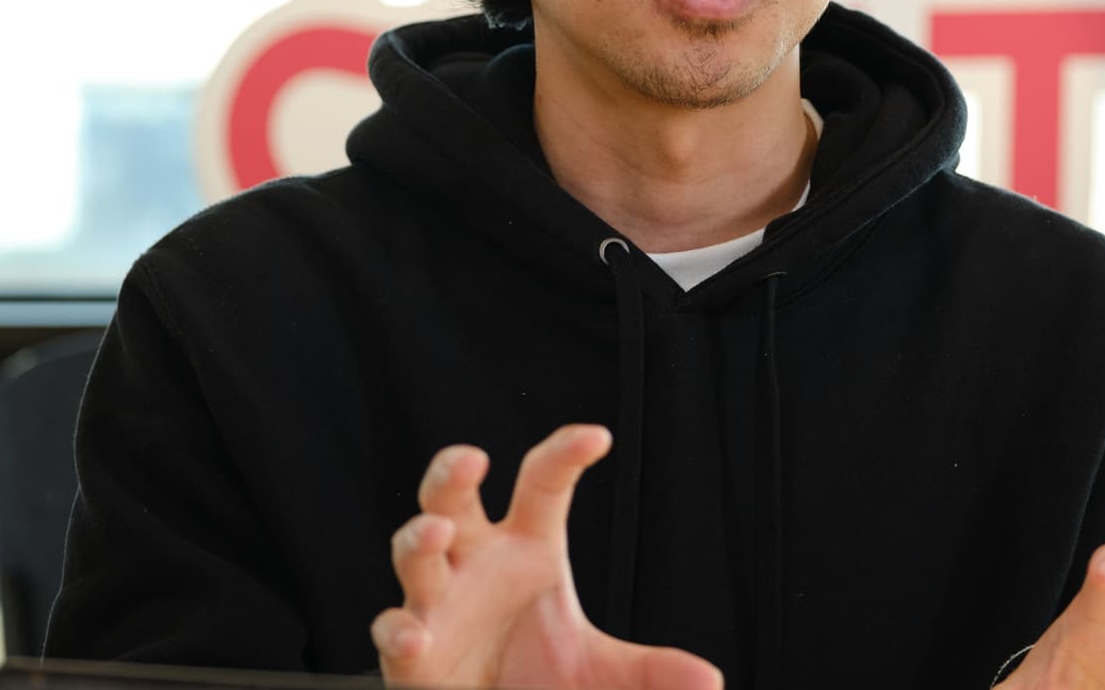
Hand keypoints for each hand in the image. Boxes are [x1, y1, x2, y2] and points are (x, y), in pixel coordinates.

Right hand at [370, 424, 722, 689]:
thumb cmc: (539, 676)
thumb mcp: (601, 672)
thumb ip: (651, 672)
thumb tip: (710, 680)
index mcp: (527, 546)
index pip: (542, 483)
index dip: (564, 454)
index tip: (596, 438)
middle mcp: (477, 561)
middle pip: (454, 496)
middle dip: (452, 472)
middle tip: (471, 460)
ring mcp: (438, 601)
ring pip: (416, 552)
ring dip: (418, 540)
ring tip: (434, 533)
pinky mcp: (413, 651)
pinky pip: (394, 631)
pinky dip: (398, 632)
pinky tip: (414, 635)